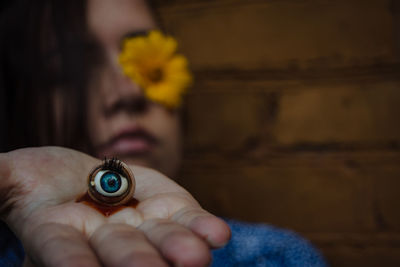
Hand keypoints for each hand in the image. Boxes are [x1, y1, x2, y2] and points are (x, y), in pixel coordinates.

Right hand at [0, 147, 229, 266]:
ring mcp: (137, 224)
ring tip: (197, 257)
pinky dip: (199, 226)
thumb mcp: (9, 177)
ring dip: (178, 246)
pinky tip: (217, 234)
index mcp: (56, 236)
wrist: (77, 177)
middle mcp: (101, 242)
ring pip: (158, 237)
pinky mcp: (166, 207)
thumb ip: (0, 182)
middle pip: (119, 251)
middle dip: (136, 260)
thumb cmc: (36, 179)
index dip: (72, 262)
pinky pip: (183, 218)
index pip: (61, 252)